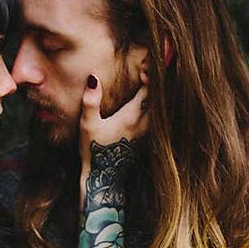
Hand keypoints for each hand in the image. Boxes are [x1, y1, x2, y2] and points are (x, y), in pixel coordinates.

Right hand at [79, 70, 148, 202]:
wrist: (104, 178)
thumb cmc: (94, 150)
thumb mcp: (87, 125)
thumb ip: (91, 101)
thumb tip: (93, 78)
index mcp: (132, 117)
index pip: (150, 90)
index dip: (150, 76)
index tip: (142, 69)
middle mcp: (145, 124)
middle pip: (160, 98)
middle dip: (156, 83)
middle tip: (145, 73)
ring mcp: (148, 133)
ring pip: (160, 108)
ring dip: (157, 95)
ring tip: (147, 84)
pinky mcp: (147, 139)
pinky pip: (158, 118)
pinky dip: (156, 106)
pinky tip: (148, 101)